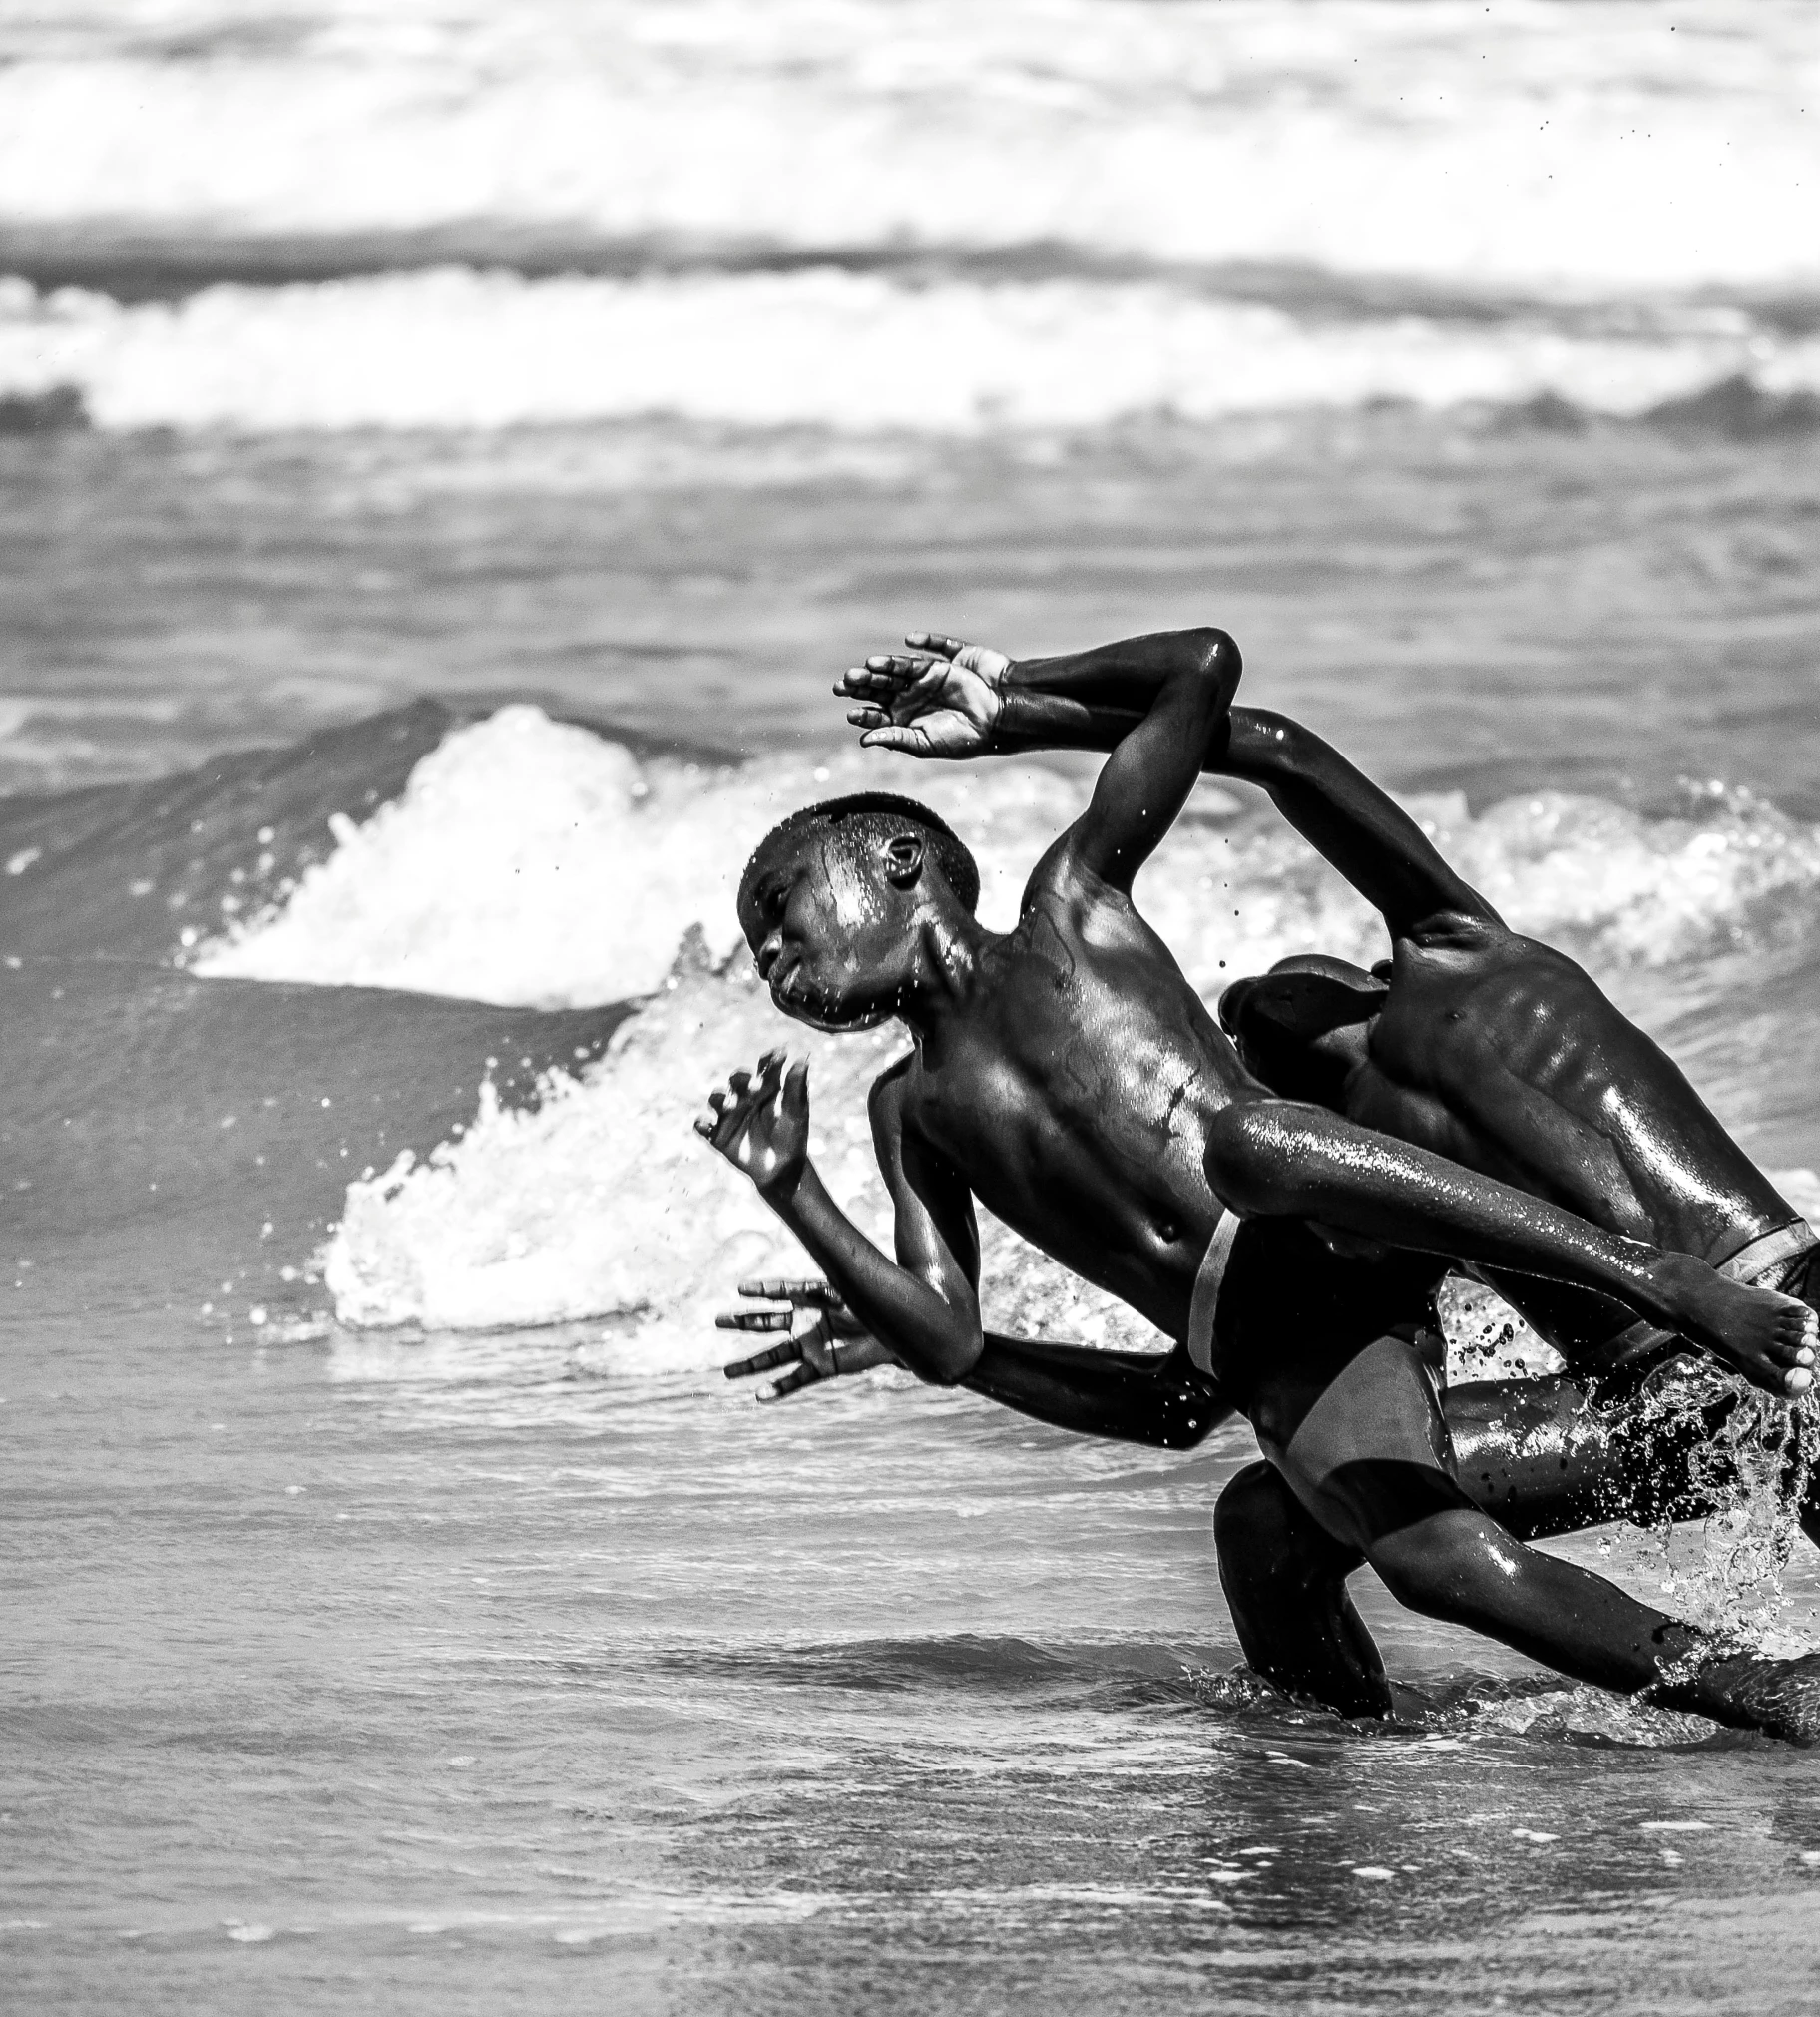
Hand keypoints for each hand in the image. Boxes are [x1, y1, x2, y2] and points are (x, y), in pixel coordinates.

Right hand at [695, 1051, 809, 1197]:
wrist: (782, 1168)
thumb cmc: (792, 1135)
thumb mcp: (796, 1112)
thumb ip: (796, 1087)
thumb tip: (803, 1059)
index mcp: (766, 1087)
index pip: (765, 1068)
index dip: (770, 1060)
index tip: (780, 1055)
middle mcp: (745, 1096)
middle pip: (738, 1080)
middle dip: (742, 1079)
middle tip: (755, 1086)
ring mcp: (730, 1115)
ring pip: (717, 1099)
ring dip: (720, 1098)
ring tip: (728, 1104)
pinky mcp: (718, 1134)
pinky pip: (703, 1126)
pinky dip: (701, 1124)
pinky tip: (707, 1125)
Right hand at [718, 1278, 898, 1399]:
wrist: (894, 1333)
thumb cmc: (872, 1307)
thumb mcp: (848, 1294)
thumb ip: (826, 1293)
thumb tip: (806, 1292)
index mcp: (810, 1298)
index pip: (780, 1292)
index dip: (762, 1289)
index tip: (740, 1289)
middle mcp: (805, 1322)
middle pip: (768, 1322)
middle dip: (743, 1322)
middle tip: (718, 1320)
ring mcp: (810, 1346)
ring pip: (774, 1356)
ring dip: (751, 1365)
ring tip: (727, 1372)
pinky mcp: (822, 1367)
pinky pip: (796, 1379)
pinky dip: (778, 1388)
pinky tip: (759, 1396)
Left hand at [836, 631, 1010, 758]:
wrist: (993, 723)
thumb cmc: (961, 739)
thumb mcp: (925, 744)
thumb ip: (896, 739)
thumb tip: (863, 741)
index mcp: (902, 721)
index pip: (876, 716)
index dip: (864, 715)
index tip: (852, 714)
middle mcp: (907, 700)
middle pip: (878, 689)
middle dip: (861, 686)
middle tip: (843, 684)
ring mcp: (920, 682)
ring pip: (893, 672)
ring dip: (878, 669)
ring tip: (863, 669)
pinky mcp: (936, 668)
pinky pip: (917, 659)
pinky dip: (904, 657)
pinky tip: (893, 654)